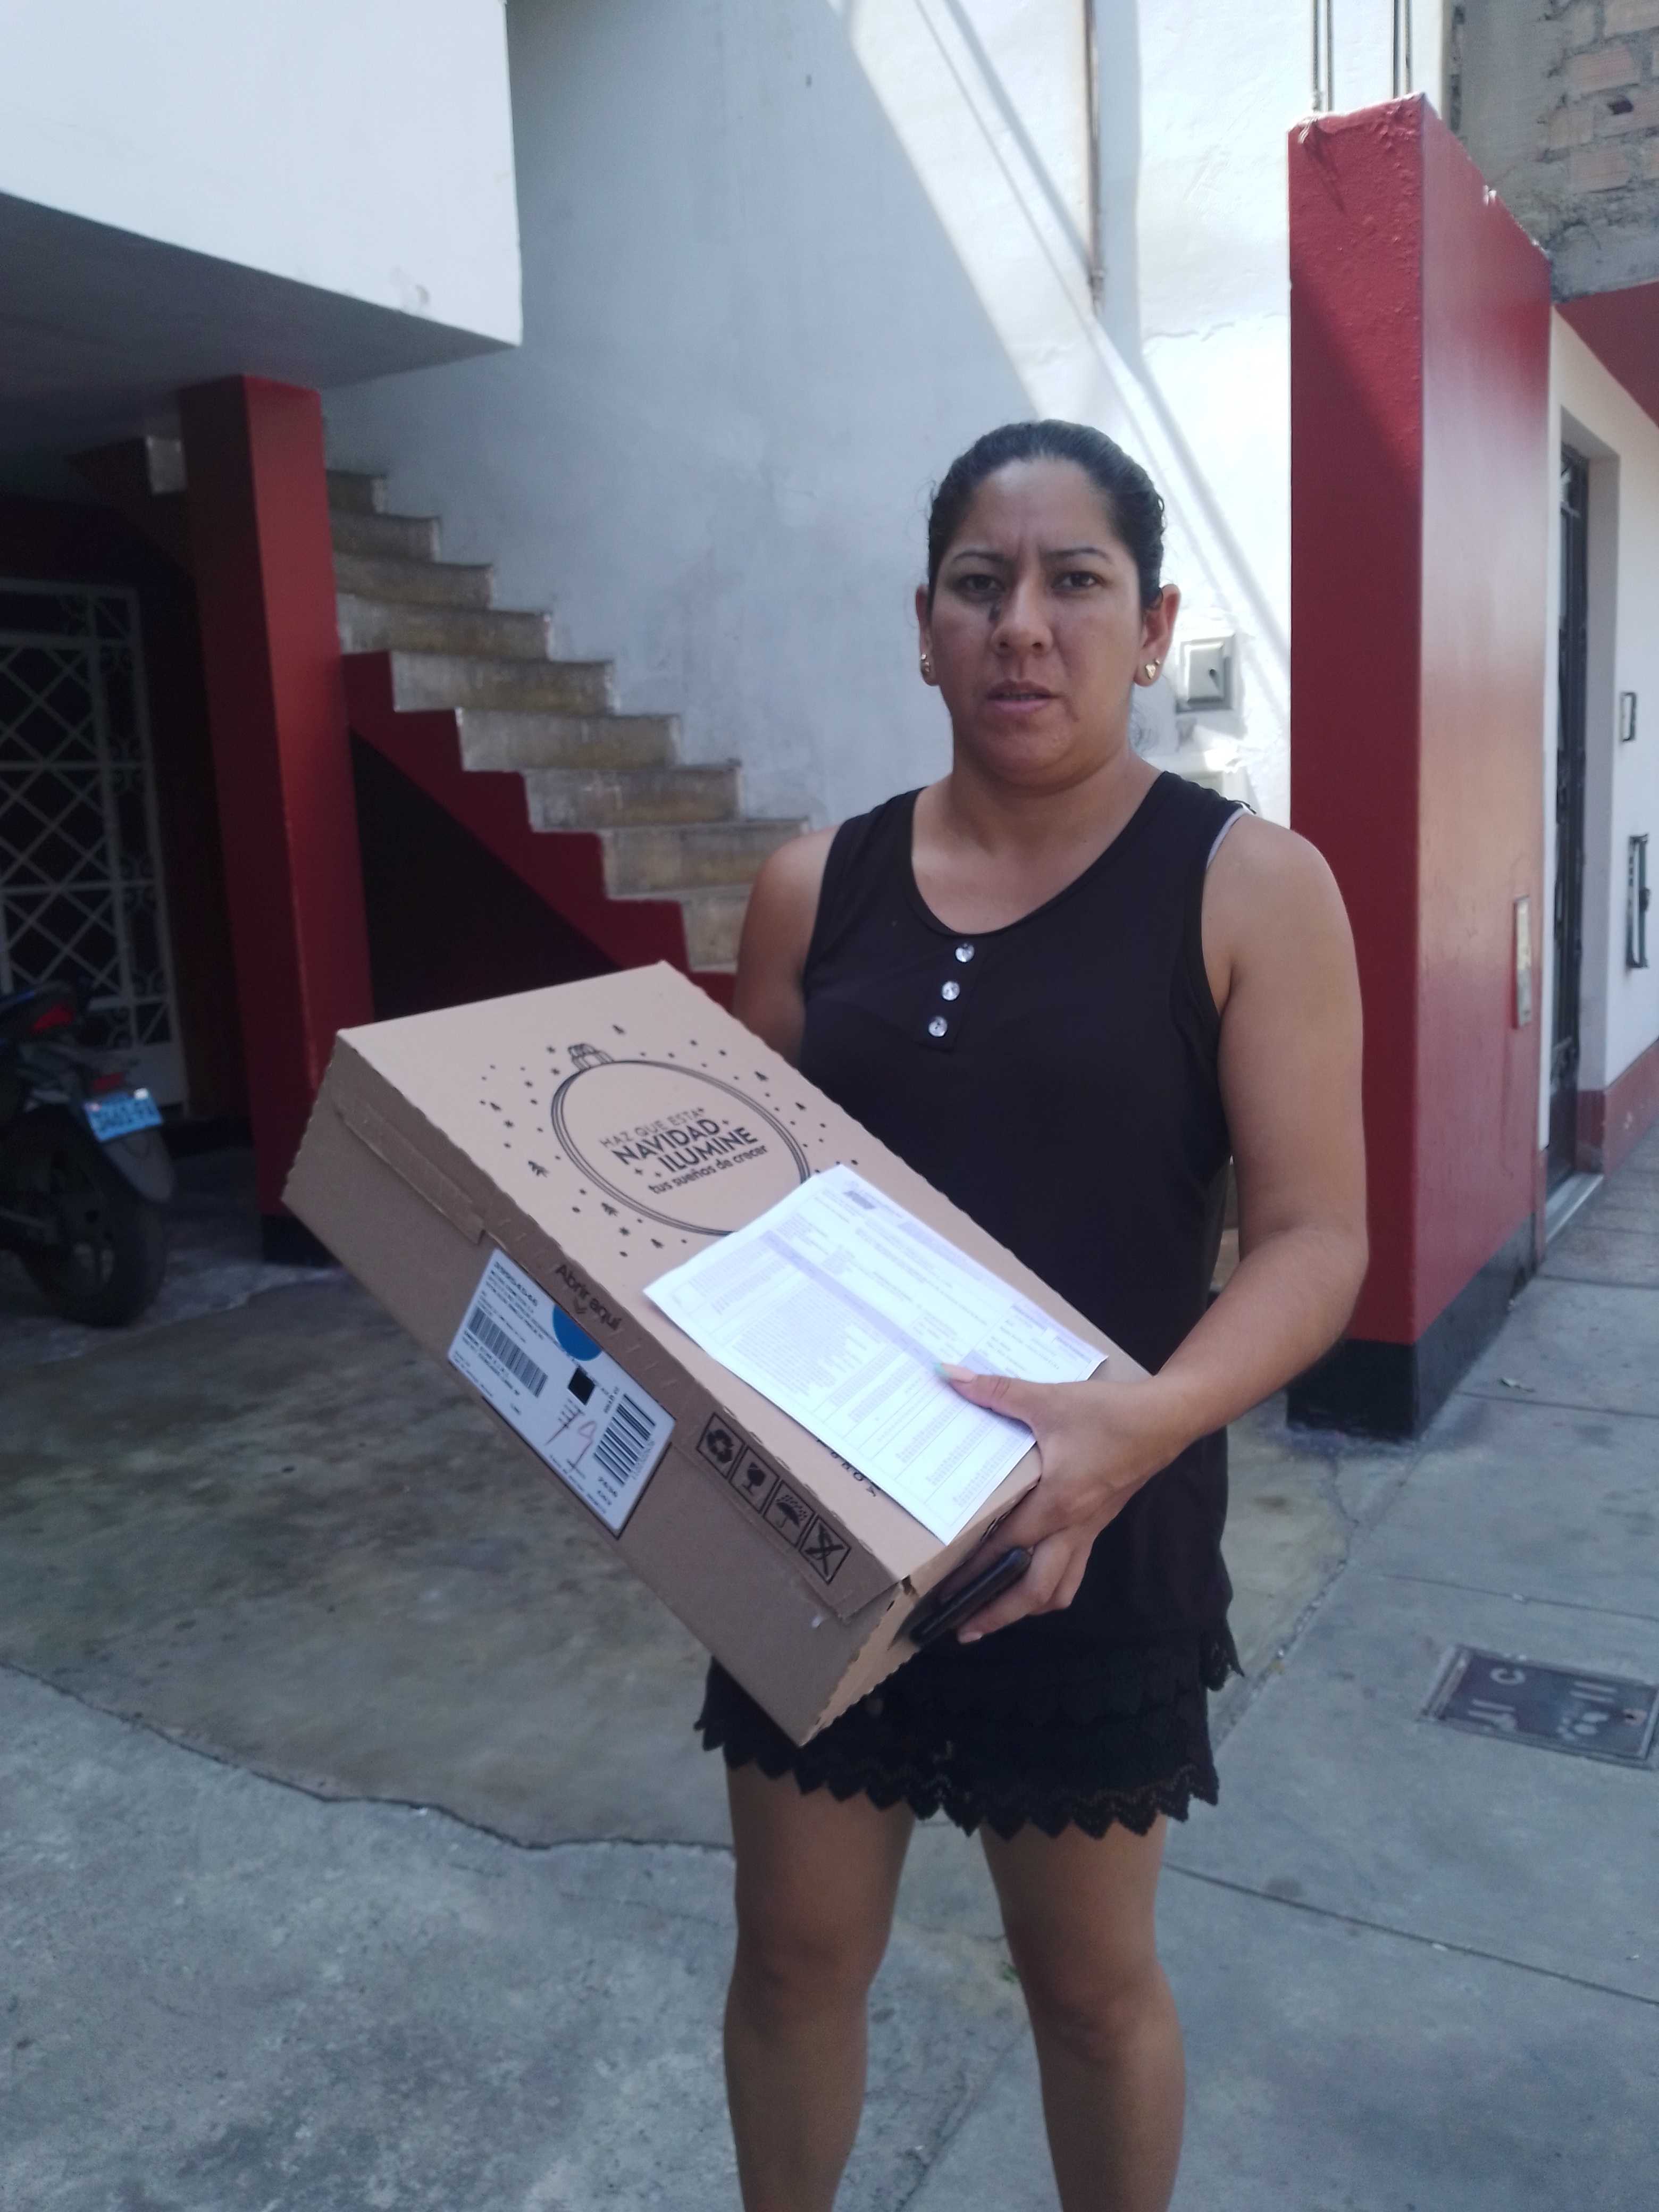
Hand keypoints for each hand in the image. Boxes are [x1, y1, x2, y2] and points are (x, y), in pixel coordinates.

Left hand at [937, 1365, 1193, 1640]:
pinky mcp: (1098, 1524)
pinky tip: (1031, 1580)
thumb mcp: (1050, 1398)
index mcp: (1057, 1503)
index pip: (1008, 1549)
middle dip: (1000, 1615)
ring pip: (1059, 1588)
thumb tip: (949, 1375)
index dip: (974, 1573)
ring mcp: (1089, 1530)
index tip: (945, 1593)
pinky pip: (1073, 1570)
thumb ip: (998, 1391)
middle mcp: (1073, 1526)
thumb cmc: (1110, 1413)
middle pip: (1036, 1591)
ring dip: (1027, 1608)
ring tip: (994, 1617)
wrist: (1167, 1418)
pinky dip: (1050, 1586)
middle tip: (964, 1630)